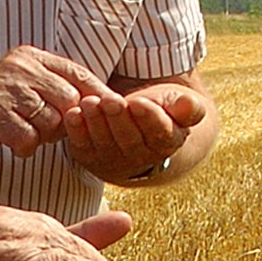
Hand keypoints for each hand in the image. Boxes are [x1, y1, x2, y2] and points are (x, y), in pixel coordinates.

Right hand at [0, 47, 115, 162]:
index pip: (77, 72)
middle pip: (68, 100)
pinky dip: (24, 147)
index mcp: (30, 57)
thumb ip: (57, 89)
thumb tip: (102, 102)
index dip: (98, 93)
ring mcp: (5, 89)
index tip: (113, 109)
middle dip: (63, 122)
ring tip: (24, 132)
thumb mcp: (26, 86)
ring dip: (42, 136)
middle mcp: (19, 67)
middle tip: (44, 129)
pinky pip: (29, 138)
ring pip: (50, 121)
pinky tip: (11, 142)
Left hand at [64, 83, 209, 183]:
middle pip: (129, 139)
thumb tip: (188, 104)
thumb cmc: (160, 109)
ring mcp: (113, 160)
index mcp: (167, 143)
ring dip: (95, 122)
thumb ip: (187, 106)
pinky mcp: (90, 156)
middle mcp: (140, 157)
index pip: (159, 132)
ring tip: (90, 102)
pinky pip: (82, 146)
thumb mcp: (177, 104)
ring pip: (105, 143)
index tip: (138, 103)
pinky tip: (73, 114)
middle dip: (118, 118)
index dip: (148, 118)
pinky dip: (76, 131)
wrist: (136, 125)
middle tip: (110, 100)